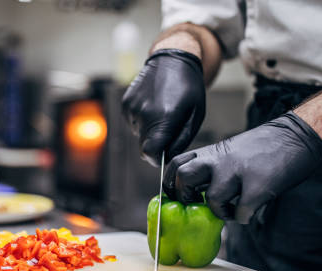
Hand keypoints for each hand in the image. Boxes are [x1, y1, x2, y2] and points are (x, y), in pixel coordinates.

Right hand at [122, 49, 205, 165]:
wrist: (172, 59)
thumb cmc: (188, 87)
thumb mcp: (195, 115)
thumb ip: (181, 140)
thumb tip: (168, 157)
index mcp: (164, 118)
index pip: (151, 153)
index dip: (157, 159)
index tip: (163, 157)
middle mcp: (145, 114)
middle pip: (144, 146)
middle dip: (156, 144)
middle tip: (168, 128)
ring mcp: (132, 108)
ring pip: (139, 134)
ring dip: (149, 130)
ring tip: (161, 111)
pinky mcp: (126, 104)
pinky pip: (133, 123)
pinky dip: (142, 120)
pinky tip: (152, 105)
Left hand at [163, 112, 321, 223]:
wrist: (298, 135)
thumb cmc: (262, 148)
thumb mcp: (229, 151)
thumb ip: (211, 168)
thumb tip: (194, 194)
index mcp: (211, 152)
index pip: (175, 163)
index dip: (169, 182)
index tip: (175, 195)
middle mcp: (220, 160)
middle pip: (183, 177)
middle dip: (185, 196)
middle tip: (196, 204)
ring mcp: (238, 172)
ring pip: (212, 199)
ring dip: (218, 211)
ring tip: (229, 210)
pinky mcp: (259, 186)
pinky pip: (241, 212)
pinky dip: (242, 217)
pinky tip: (249, 212)